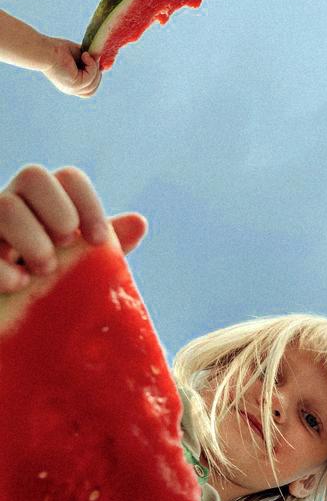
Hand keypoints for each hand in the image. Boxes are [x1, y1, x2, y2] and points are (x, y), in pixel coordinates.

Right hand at [0, 164, 146, 293]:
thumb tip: (139, 222)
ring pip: (5, 205)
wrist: (17, 325)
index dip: (89, 205)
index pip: (69, 178)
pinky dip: (4, 268)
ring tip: (46, 272)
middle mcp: (14, 204)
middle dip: (59, 213)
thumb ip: (107, 248)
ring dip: (34, 241)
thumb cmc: (53, 291)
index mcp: (46, 204)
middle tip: (67, 247)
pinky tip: (20, 285)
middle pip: (33, 175)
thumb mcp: (83, 270)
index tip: (100, 242)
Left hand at [42, 38, 100, 97]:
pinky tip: (84, 55)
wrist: (43, 50)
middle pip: (93, 89)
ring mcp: (73, 89)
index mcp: (70, 85)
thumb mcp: (77, 56)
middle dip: (96, 73)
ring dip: (94, 68)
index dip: (94, 77)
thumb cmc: (56, 50)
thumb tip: (101, 61)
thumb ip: (88, 61)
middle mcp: (71, 90)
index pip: (89, 89)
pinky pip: (91, 76)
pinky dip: (91, 65)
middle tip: (90, 58)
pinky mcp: (75, 84)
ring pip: (94, 84)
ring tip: (86, 56)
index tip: (92, 62)